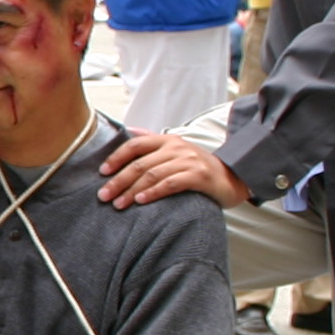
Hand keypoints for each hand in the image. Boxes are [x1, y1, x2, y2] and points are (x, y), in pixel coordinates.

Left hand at [97, 130, 251, 208]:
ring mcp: (188, 161)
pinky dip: (153, 192)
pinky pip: (171, 184)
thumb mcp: (176, 150)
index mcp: (167, 139)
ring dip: (131, 190)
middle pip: (140, 163)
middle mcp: (176, 147)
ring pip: (152, 175)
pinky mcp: (199, 176)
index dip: (116, 158)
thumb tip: (127, 130)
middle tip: (103, 196)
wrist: (232, 178)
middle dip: (118, 180)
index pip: (135, 145)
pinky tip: (141, 201)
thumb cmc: (197, 167)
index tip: (102, 173)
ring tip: (118, 204)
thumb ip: (153, 141)